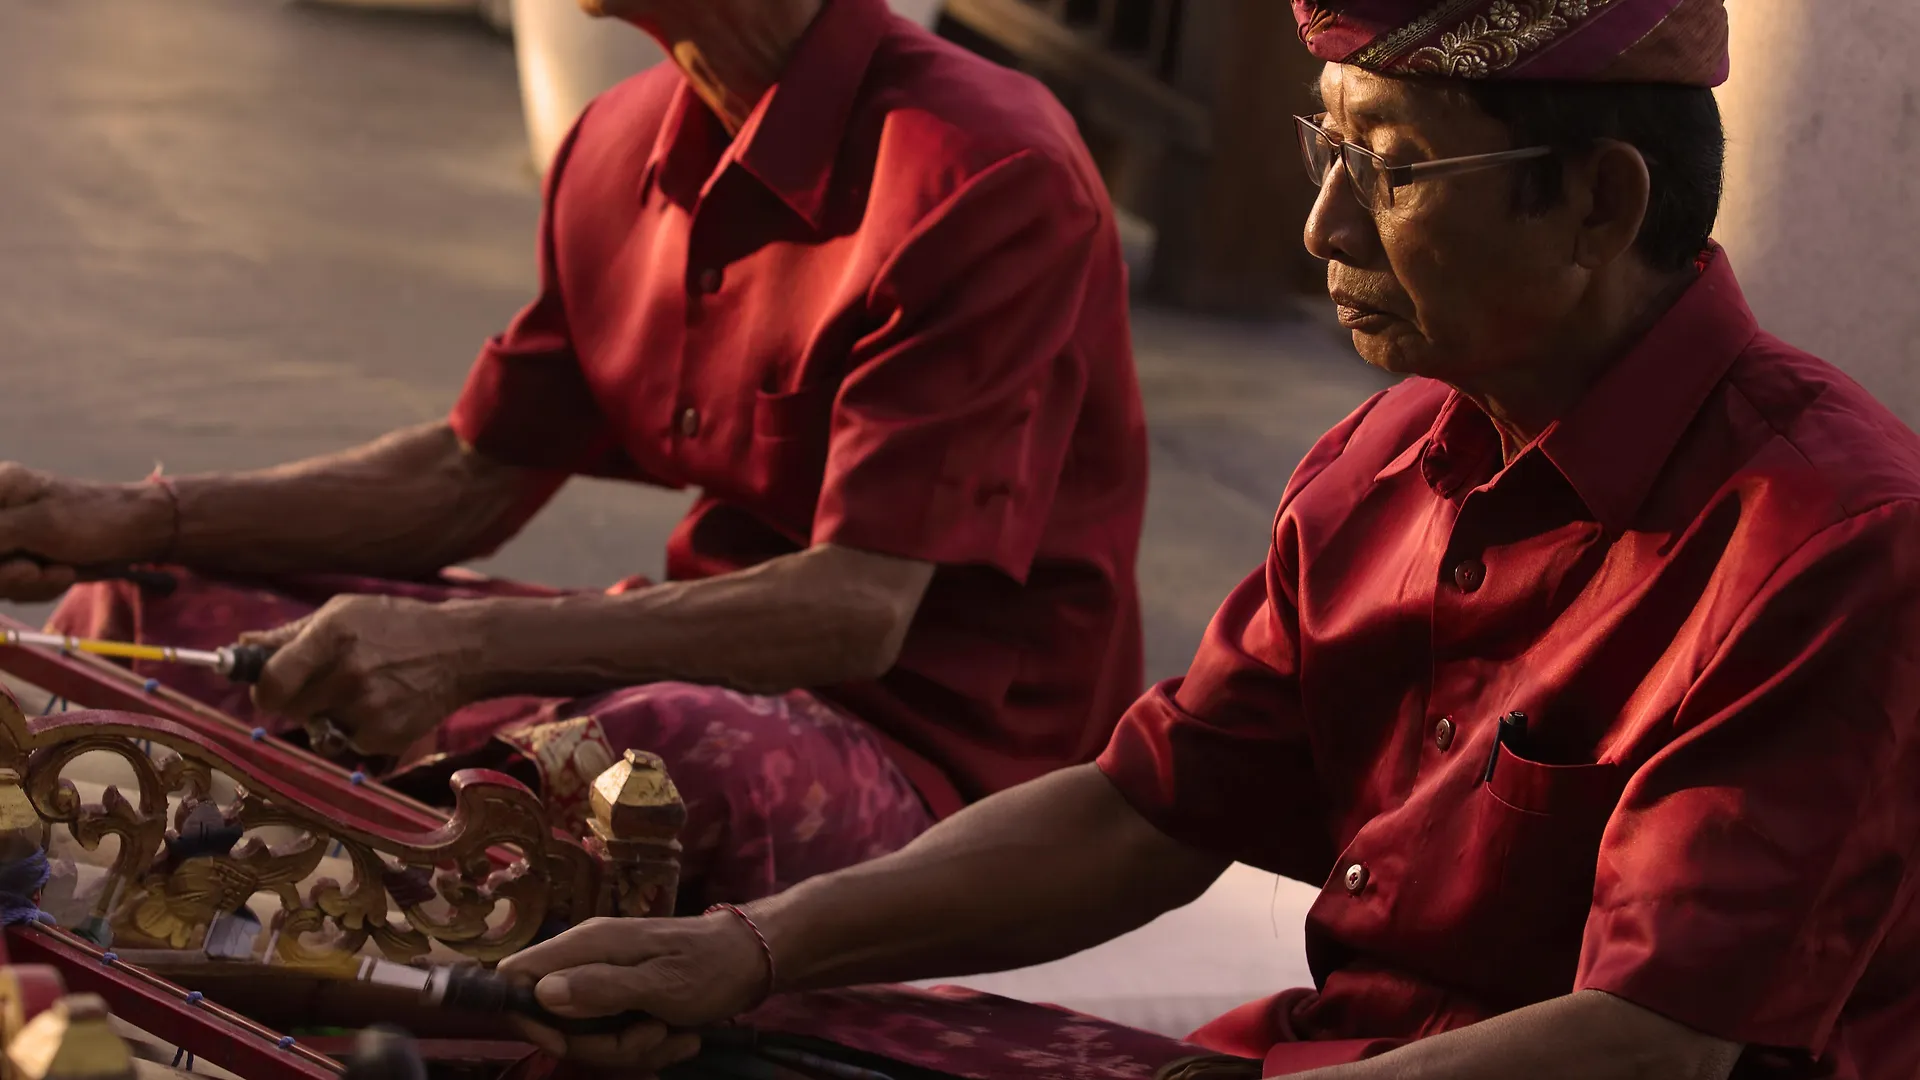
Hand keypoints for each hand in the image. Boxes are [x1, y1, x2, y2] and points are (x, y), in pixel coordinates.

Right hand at [0, 464, 172, 600]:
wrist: (139, 533)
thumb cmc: (93, 518)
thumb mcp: (36, 527)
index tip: (16, 560)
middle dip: (8, 575)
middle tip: (35, 568)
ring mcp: (7, 537)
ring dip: (27, 583)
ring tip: (59, 568)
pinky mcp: (22, 558)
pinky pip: (12, 586)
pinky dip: (38, 587)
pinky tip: (62, 572)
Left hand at [243, 595, 491, 756]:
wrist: (462, 649)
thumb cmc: (397, 624)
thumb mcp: (344, 612)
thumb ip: (291, 634)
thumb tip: (241, 647)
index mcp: (332, 636)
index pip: (271, 681)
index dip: (262, 690)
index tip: (267, 691)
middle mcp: (347, 674)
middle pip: (292, 709)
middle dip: (300, 700)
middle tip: (327, 685)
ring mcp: (367, 709)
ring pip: (320, 730)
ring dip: (332, 717)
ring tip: (364, 692)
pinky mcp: (385, 736)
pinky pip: (350, 744)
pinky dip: (360, 731)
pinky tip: (385, 706)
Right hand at [495, 912, 772, 1069]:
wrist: (755, 960)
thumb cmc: (710, 967)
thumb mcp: (660, 984)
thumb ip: (600, 988)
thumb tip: (541, 992)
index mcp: (586, 945)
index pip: (516, 975)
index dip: (527, 1016)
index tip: (565, 1040)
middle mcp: (587, 960)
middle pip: (554, 1021)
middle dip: (601, 1044)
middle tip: (649, 1033)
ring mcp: (606, 981)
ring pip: (589, 1037)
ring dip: (633, 1049)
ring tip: (673, 1033)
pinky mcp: (625, 1000)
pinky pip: (617, 1037)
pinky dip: (649, 1046)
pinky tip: (683, 1037)